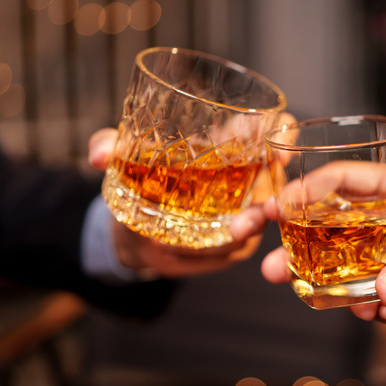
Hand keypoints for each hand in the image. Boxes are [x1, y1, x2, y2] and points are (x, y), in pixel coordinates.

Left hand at [86, 117, 288, 277]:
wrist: (135, 226)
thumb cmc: (144, 176)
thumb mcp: (127, 156)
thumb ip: (111, 144)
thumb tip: (99, 155)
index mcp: (236, 143)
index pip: (278, 128)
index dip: (286, 132)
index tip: (277, 143)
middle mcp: (250, 179)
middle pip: (276, 185)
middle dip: (264, 204)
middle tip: (239, 222)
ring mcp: (246, 216)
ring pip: (253, 228)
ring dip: (226, 238)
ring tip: (177, 241)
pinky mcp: (232, 248)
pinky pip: (229, 255)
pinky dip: (203, 257)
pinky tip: (170, 253)